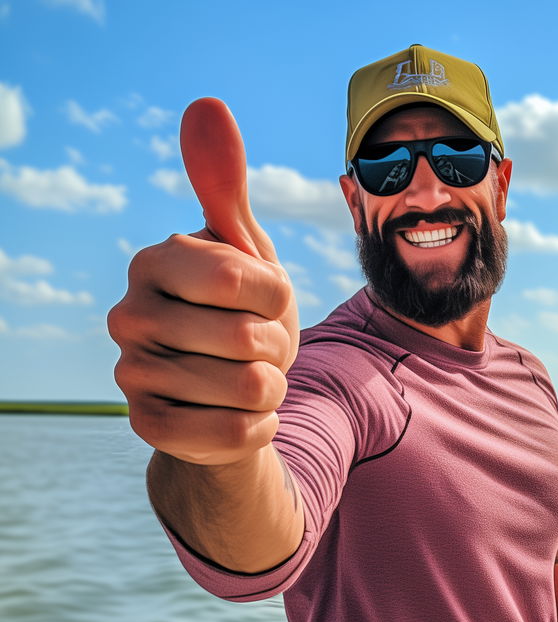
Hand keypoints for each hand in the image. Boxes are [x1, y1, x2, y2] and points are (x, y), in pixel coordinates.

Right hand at [108, 99, 299, 464]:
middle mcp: (129, 315)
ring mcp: (133, 374)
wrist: (230, 393)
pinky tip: (243, 416)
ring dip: (273, 389)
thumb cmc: (242, 316)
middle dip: (279, 348)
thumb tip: (207, 104)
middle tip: (259, 349)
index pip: (243, 278)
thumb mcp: (244, 254)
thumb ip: (225, 189)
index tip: (265, 301)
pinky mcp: (149, 428)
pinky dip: (260, 426)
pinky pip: (237, 433)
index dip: (278, 296)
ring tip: (251, 380)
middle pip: (252, 338)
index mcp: (154, 263)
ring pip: (252, 389)